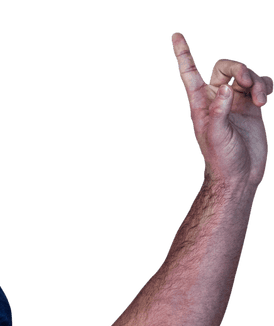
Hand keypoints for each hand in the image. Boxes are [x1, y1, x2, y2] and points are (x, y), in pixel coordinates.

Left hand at [172, 32, 270, 189]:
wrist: (240, 174)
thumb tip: (226, 89)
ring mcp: (235, 102)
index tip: (175, 35)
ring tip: (262, 99)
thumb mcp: (216, 135)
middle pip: (225, 66)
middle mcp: (216, 99)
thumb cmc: (221, 159)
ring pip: (246, 75)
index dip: (183, 54)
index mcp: (200, 103)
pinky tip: (268, 95)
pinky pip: (261, 84)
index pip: (190, 72)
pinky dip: (267, 84)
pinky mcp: (252, 107)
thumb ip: (219, 111)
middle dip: (239, 68)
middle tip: (247, 83)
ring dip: (257, 80)